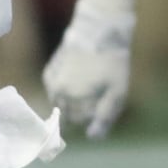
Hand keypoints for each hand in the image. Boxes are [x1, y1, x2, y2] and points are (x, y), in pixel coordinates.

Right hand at [43, 0, 135, 138]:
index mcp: (73, 99)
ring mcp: (52, 81)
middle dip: (82, 108)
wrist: (98, 29)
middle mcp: (58, 92)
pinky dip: (64, 88)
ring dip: (73, 99)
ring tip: (88, 83)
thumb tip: (92, 137)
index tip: (104, 98)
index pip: (80, 121)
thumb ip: (104, 118)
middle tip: (98, 90)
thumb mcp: (117, 93)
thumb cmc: (112, 62)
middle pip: (69, 113)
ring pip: (61, 103)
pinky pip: (55, 90)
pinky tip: (76, 77)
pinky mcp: (50, 71)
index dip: (94, 113)